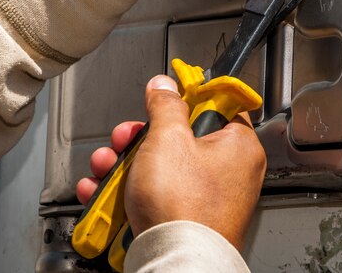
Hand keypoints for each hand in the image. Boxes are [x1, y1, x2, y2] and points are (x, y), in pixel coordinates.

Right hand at [75, 75, 266, 249]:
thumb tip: (165, 86)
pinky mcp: (183, 221)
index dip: (186, 99)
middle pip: (180, 139)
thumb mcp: (168, 140)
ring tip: (105, 167)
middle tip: (124, 139)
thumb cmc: (184, 208)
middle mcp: (228, 173)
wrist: (175, 263)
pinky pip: (155, 197)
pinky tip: (102, 192)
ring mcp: (206, 199)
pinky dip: (128, 193)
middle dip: (139, 138)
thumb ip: (165, 106)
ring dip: (125, 165)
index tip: (165, 97)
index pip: (217, 107)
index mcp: (238, 147)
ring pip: (161, 169)